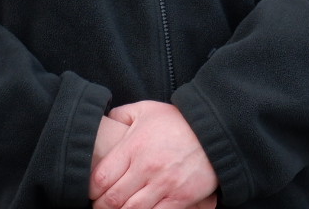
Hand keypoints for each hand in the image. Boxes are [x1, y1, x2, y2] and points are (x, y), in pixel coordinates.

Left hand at [90, 100, 218, 208]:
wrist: (216, 129)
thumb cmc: (178, 121)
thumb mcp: (146, 110)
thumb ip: (121, 115)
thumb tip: (104, 121)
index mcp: (134, 147)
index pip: (100, 179)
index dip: (91, 192)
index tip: (93, 193)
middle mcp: (147, 167)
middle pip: (112, 200)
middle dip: (103, 207)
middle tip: (104, 206)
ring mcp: (165, 184)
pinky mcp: (181, 197)